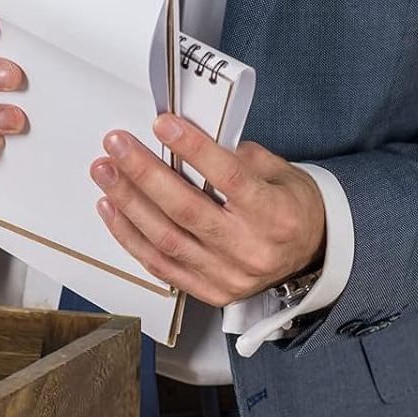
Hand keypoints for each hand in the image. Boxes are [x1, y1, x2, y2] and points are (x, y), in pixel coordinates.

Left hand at [92, 114, 326, 307]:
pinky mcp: (208, 291)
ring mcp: (227, 275)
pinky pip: (160, 265)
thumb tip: (190, 140)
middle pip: (186, 209)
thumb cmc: (291, 209)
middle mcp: (250, 248)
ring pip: (166, 239)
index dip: (192, 149)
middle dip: (144, 174)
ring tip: (106, 173)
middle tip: (117, 146)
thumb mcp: (281, 174)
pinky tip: (112, 210)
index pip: (229, 177)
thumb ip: (239, 157)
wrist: (311, 257)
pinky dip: (130, 236)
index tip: (163, 125)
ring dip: (128, 203)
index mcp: (275, 214)